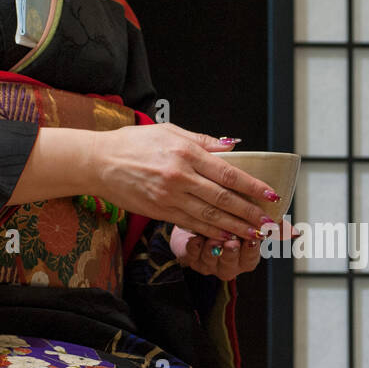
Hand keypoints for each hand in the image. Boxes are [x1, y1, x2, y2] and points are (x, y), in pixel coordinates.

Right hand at [88, 124, 279, 239]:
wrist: (98, 162)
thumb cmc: (134, 143)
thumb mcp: (169, 131)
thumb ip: (203, 141)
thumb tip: (232, 147)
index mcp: (185, 152)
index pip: (227, 173)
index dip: (252, 186)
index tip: (270, 194)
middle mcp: (179, 176)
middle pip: (223, 198)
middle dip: (249, 212)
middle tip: (269, 221)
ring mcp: (169, 197)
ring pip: (209, 216)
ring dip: (235, 227)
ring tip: (254, 234)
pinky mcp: (160, 212)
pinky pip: (191, 224)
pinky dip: (211, 232)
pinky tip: (226, 236)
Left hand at [170, 226, 259, 278]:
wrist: (204, 224)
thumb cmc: (231, 222)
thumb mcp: (247, 221)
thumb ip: (259, 222)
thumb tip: (279, 218)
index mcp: (246, 259)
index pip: (251, 257)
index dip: (252, 248)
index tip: (254, 238)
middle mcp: (229, 265)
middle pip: (231, 262)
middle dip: (232, 252)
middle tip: (233, 242)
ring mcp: (210, 265)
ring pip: (211, 260)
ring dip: (212, 250)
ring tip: (213, 240)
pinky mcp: (194, 261)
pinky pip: (193, 256)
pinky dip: (195, 247)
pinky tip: (196, 238)